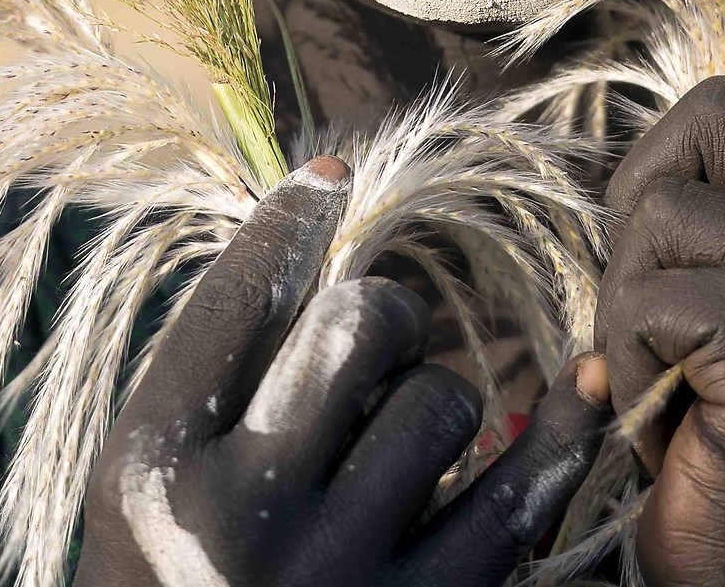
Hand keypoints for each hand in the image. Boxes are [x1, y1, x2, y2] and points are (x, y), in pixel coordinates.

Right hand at [76, 157, 610, 586]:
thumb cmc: (171, 566)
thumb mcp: (146, 473)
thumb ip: (213, 361)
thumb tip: (324, 191)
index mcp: (153, 468)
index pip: (241, 297)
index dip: (294, 220)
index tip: (331, 178)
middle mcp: (242, 522)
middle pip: (358, 329)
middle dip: (381, 312)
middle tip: (376, 333)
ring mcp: (340, 577)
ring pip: (443, 401)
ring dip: (432, 398)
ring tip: (394, 441)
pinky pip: (520, 500)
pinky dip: (559, 435)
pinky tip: (577, 391)